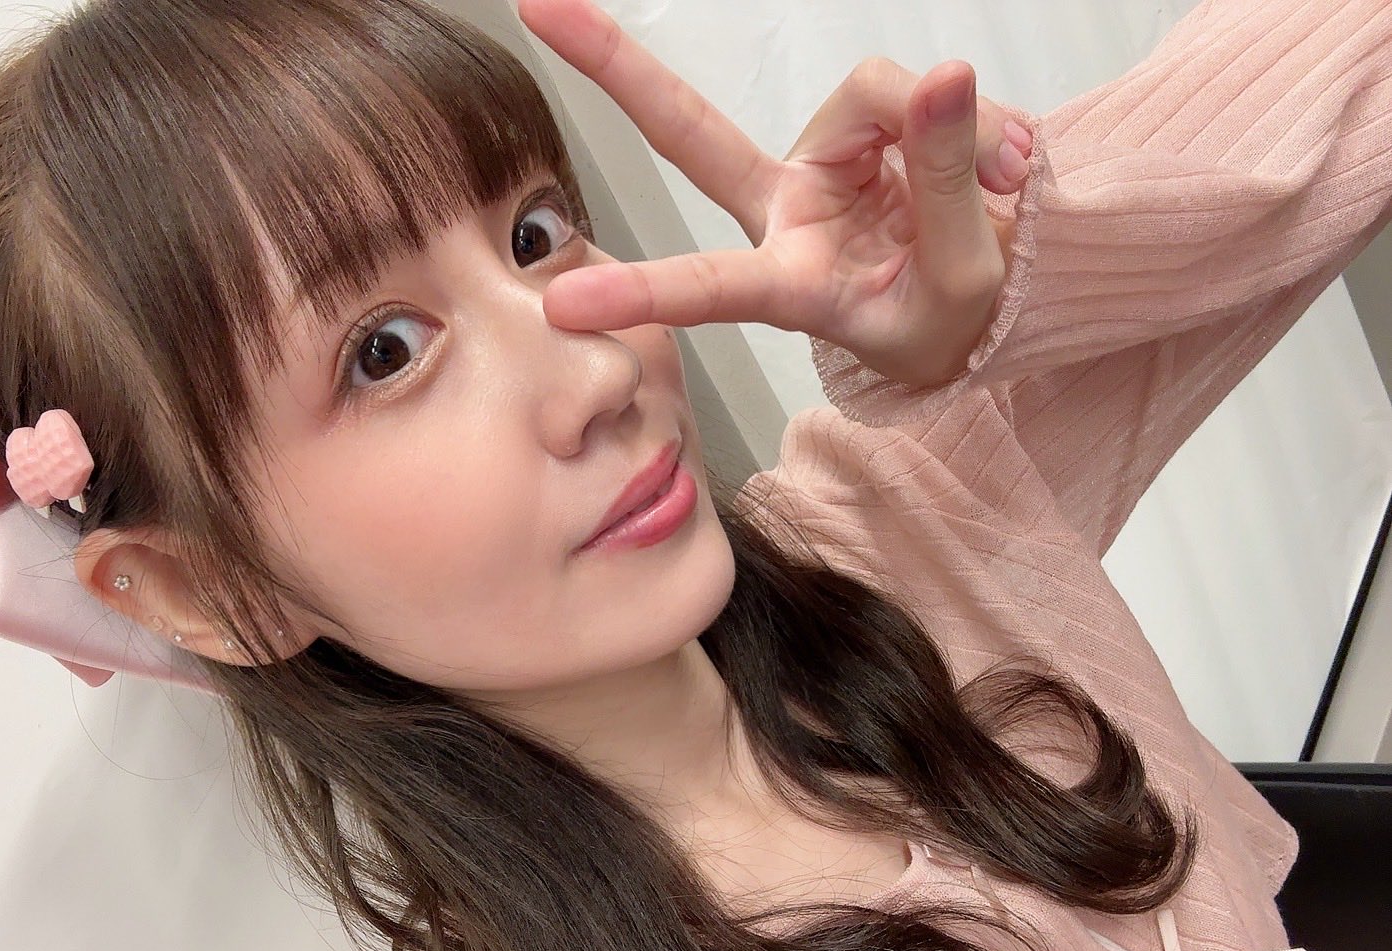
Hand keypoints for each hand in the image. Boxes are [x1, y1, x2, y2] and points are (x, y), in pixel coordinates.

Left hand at [517, 0, 1033, 388]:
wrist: (986, 307)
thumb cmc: (951, 320)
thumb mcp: (962, 277)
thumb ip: (948, 186)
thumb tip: (942, 75)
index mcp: (792, 284)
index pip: (712, 285)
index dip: (643, 291)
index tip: (562, 305)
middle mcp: (784, 212)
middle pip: (694, 130)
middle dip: (618, 68)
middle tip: (539, 7)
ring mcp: (820, 164)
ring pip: (871, 93)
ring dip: (955, 130)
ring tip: (1011, 180)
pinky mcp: (862, 129)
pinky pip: (913, 89)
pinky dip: (973, 119)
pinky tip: (1008, 163)